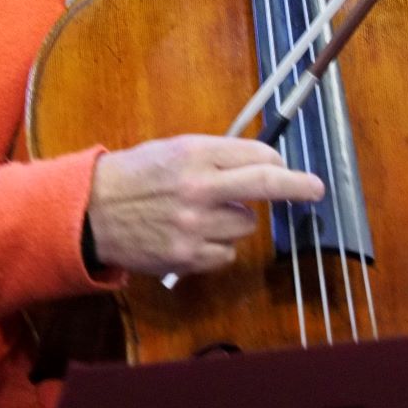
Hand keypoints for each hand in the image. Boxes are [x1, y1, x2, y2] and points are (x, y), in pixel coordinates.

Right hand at [87, 135, 324, 277]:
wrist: (92, 212)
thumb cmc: (137, 175)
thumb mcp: (174, 150)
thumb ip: (215, 156)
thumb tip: (264, 163)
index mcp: (195, 154)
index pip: (256, 156)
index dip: (276, 162)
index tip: (288, 168)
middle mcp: (198, 188)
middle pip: (264, 184)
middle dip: (296, 186)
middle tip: (316, 188)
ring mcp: (194, 225)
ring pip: (244, 225)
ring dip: (233, 221)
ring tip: (199, 214)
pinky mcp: (187, 257)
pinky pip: (226, 254)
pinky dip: (217, 247)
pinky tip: (191, 236)